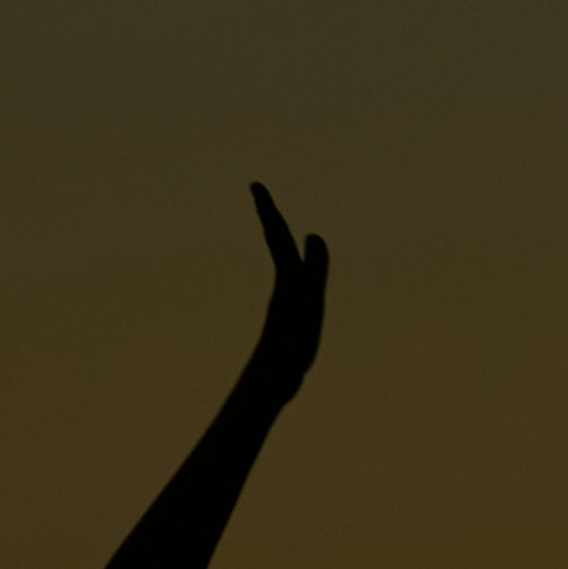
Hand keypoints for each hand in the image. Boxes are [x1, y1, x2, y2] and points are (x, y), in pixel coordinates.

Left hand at [244, 182, 330, 398]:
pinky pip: (294, 285)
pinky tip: (297, 279)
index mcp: (286, 280)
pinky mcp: (290, 320)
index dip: (268, 210)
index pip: (277, 237)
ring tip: (280, 228)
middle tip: (260, 194)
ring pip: (284, 264)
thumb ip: (313, 269)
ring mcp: (286, 303)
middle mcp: (283, 286)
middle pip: (277, 245)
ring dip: (282, 242)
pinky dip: (296, 271)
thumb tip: (313, 233)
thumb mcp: (306, 304)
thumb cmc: (289, 345)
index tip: (255, 185)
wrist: (270, 383)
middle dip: (271, 218)